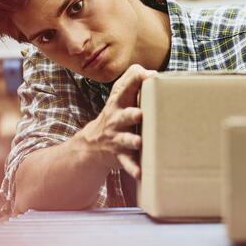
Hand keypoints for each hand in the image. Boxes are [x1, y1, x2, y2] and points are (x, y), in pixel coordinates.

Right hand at [81, 64, 155, 178]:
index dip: (135, 80)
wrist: (93, 143)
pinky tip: (141, 173)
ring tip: (138, 142)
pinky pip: (126, 162)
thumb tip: (152, 72)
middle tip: (140, 114)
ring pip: (125, 139)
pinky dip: (132, 168)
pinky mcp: (119, 155)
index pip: (124, 87)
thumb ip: (133, 81)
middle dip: (131, 114)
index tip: (148, 76)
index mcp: (119, 102)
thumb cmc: (115, 114)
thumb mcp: (119, 96)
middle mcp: (117, 119)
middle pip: (124, 115)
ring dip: (132, 140)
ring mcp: (117, 138)